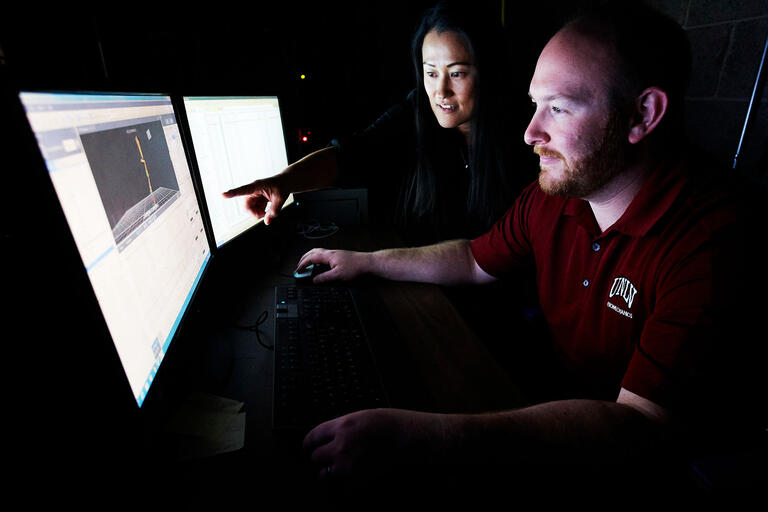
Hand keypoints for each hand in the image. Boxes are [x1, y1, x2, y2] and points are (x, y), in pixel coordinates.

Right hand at [222, 176, 285, 224]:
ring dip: (257, 213)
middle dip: (254, 213)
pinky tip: (267, 208)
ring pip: (249, 209)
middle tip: (265, 214)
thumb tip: (267, 221)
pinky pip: (253, 209)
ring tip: (268, 210)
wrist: (285, 182)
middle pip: (246, 206)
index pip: (243, 190)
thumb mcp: (280, 199)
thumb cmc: (282, 186)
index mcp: (257, 186)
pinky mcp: (255, 199)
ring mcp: (253, 195)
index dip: (232, 193)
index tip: (223, 195)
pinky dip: (260, 212)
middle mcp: (252, 190)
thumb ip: (274, 211)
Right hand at [295, 248, 371, 283]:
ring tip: (306, 264)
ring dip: (310, 257)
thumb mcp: (338, 275)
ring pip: (318, 252)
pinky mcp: (339, 256)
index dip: (302, 264)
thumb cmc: (355, 267)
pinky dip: (317, 258)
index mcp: (328, 256)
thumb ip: (325, 278)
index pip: (311, 258)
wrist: (367, 263)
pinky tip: (320, 264)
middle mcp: (330, 252)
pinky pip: (323, 254)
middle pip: (312, 252)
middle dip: (304, 259)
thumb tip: (315, 280)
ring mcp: (335, 253)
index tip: (298, 270)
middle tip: (299, 266)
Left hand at [302, 408, 442, 481]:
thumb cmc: (393, 424)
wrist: (412, 439)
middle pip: (315, 457)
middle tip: (326, 458)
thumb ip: (343, 426)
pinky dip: (341, 486)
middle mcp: (341, 446)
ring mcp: (348, 466)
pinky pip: (339, 488)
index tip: (308, 447)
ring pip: (324, 474)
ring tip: (338, 469)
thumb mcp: (363, 416)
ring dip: (328, 472)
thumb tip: (330, 436)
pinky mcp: (358, 481)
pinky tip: (348, 480)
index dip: (308, 443)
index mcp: (342, 426)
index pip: (313, 436)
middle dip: (320, 457)